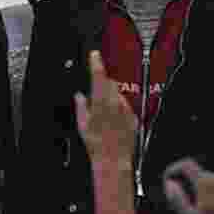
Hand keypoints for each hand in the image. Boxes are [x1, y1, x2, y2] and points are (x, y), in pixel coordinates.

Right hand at [74, 50, 136, 169]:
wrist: (113, 159)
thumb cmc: (96, 144)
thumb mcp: (82, 124)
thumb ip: (81, 106)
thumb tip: (80, 96)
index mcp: (101, 101)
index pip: (99, 75)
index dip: (96, 62)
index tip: (94, 54)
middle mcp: (116, 102)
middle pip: (109, 83)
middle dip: (102, 85)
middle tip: (94, 98)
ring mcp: (126, 109)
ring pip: (117, 94)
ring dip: (110, 98)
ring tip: (103, 116)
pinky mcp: (133, 116)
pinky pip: (124, 106)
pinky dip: (118, 109)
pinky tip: (113, 123)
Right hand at [162, 159, 213, 213]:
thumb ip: (176, 199)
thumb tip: (170, 183)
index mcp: (207, 183)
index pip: (186, 164)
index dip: (173, 170)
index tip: (168, 181)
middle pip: (194, 173)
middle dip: (185, 184)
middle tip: (182, 202)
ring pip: (205, 180)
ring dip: (197, 190)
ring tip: (199, 209)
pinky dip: (209, 193)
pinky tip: (211, 209)